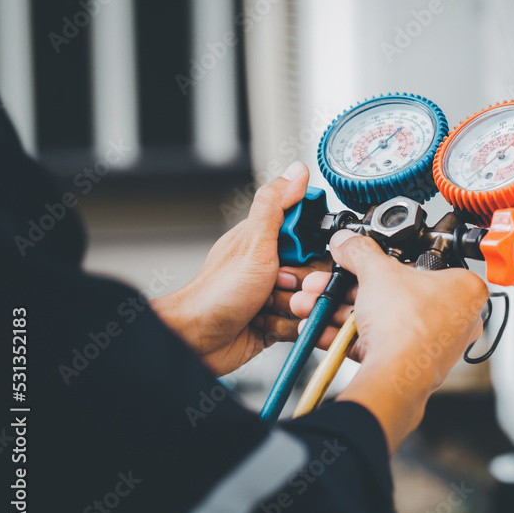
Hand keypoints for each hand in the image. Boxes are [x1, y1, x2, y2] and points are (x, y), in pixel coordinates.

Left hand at [152, 162, 327, 375]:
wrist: (196, 341)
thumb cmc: (215, 293)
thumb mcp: (252, 244)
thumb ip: (275, 206)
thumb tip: (296, 171)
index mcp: (268, 240)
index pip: (313, 236)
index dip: (313, 250)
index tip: (299, 257)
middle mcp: (272, 265)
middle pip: (317, 272)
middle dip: (302, 286)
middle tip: (278, 286)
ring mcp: (274, 294)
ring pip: (312, 300)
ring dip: (292, 309)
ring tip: (266, 308)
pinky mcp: (276, 320)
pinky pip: (302, 324)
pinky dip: (286, 327)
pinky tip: (264, 324)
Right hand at [289, 230, 488, 451]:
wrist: (396, 377)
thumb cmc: (408, 327)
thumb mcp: (377, 272)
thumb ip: (359, 251)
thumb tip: (348, 242)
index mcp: (463, 289)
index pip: (421, 264)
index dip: (385, 260)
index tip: (360, 259)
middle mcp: (454, 318)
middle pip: (393, 293)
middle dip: (348, 288)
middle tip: (328, 282)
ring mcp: (431, 344)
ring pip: (379, 319)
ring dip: (339, 310)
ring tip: (313, 303)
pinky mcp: (408, 364)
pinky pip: (375, 343)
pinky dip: (345, 335)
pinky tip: (320, 328)